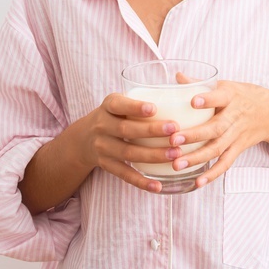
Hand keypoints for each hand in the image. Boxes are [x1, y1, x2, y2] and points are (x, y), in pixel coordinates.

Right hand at [72, 92, 186, 193]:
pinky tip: (158, 185)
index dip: (135, 107)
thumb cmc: (116, 115)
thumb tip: (185, 82)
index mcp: (108, 105)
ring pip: (128, 153)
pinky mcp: (106, 165)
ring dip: (153, 155)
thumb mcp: (121, 101)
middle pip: (126, 130)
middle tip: (175, 130)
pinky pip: (124, 174)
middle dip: (151, 131)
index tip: (154, 108)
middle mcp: (102, 126)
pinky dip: (141, 181)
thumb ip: (143, 96)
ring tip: (175, 154)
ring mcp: (102, 147)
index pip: (118, 104)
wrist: (83, 138)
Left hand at [167, 78, 268, 188]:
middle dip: (194, 135)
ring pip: (217, 148)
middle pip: (216, 127)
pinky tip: (197, 182)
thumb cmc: (241, 96)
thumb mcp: (226, 85)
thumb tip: (176, 76)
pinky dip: (212, 174)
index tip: (192, 102)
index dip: (208, 99)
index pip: (220, 97)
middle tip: (173, 140)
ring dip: (197, 158)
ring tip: (176, 164)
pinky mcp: (238, 148)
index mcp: (230, 96)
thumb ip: (200, 83)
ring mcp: (237, 134)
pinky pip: (225, 163)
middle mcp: (235, 116)